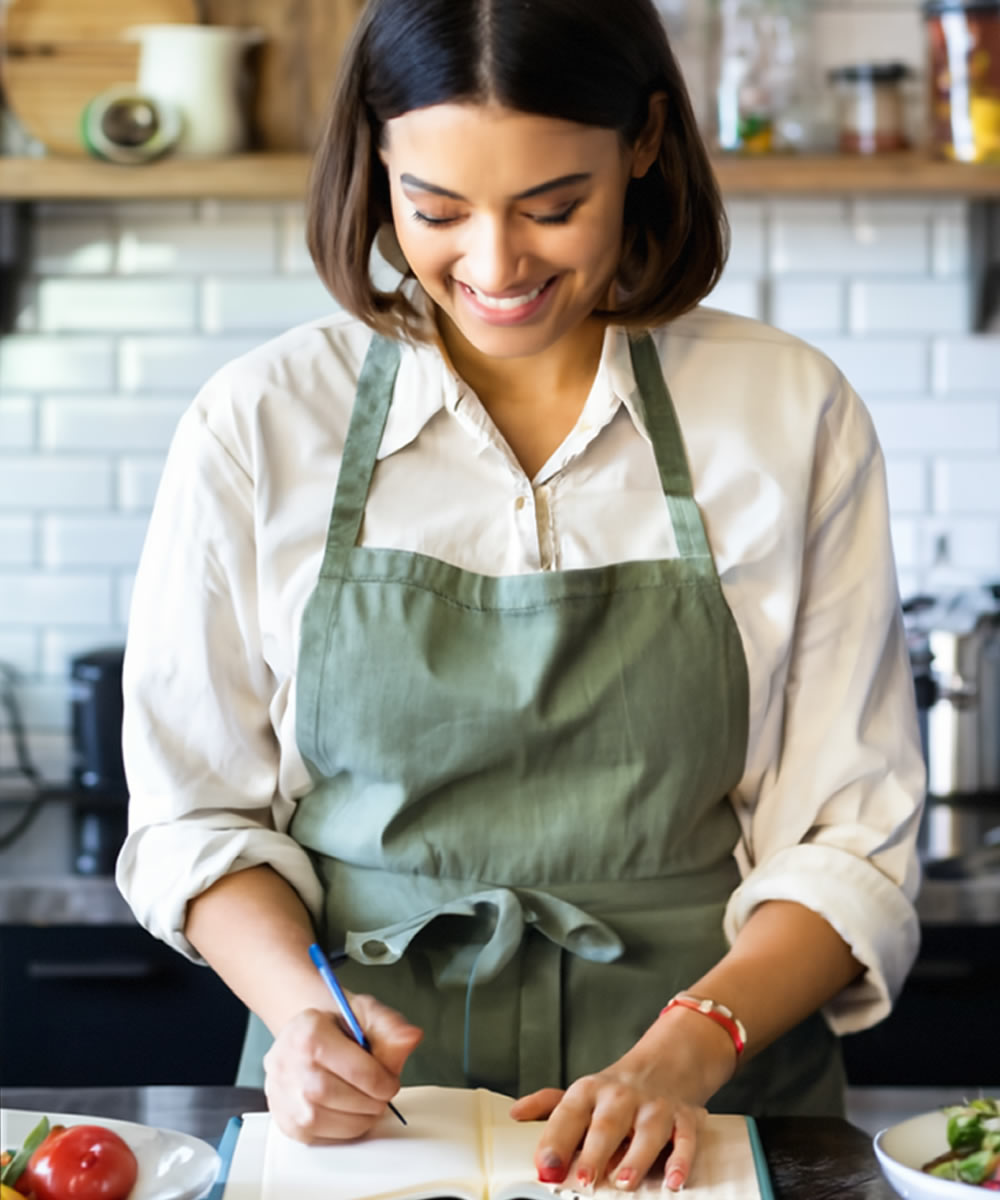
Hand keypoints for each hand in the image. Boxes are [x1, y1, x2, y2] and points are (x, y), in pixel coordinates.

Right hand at [262, 993, 422, 1142]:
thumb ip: (390, 1026)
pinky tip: (348, 1111)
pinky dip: (343, 1129)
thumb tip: (411, 1038)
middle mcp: (289, 1063)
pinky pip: (321, 1136)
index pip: (358, 1070)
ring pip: (331, 1121)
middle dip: (373, 1101)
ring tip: (367, 1103)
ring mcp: (283, 1094)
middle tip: (381, 1094)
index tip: (390, 1081)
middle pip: (344, 1098)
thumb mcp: (364, 1013)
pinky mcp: (286, 1120)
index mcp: (310, 1032)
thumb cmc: (336, 1025)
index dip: (384, 1081)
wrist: (305, 1034)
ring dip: (360, 1118)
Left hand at [510, 1069, 707, 1192]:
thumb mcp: (582, 1092)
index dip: (555, 1140)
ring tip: (622, 1182)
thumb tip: (514, 1115)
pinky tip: (674, 1180)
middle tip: (584, 1182)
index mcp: (590, 1091)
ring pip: (647, 1130)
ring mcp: (654, 1106)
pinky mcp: (683, 1117)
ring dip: (636, 1157)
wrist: (667, 1061)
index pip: (568, 1113)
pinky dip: (681, 1159)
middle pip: (607, 1123)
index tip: (545, 1165)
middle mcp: (621, 1097)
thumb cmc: (617, 1090)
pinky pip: (684, 1138)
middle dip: (595, 1152)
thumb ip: (548, 1106)